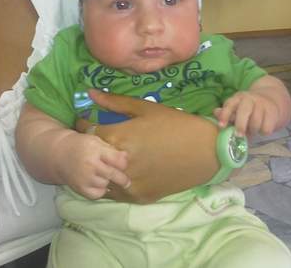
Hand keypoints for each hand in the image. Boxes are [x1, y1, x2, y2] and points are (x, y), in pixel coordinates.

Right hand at [56, 130, 129, 199]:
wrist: (59, 154)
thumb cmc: (81, 146)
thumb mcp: (96, 141)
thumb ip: (111, 149)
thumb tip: (126, 157)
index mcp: (95, 150)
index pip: (117, 160)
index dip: (123, 163)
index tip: (123, 164)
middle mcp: (90, 165)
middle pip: (113, 174)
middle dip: (122, 179)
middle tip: (126, 181)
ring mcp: (85, 178)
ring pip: (105, 184)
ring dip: (107, 181)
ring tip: (103, 176)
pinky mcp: (80, 188)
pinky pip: (97, 194)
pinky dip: (100, 191)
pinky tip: (98, 184)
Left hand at [76, 89, 220, 203]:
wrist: (207, 152)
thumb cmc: (177, 125)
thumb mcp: (147, 109)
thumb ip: (115, 102)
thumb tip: (90, 93)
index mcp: (119, 138)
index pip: (87, 133)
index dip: (83, 126)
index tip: (85, 122)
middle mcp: (119, 164)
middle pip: (91, 157)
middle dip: (90, 148)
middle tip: (94, 140)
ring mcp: (129, 184)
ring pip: (99, 178)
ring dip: (99, 167)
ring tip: (106, 156)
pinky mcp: (138, 197)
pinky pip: (114, 192)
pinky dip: (112, 182)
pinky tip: (120, 170)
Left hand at [213, 91, 279, 138]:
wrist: (271, 98)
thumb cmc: (248, 107)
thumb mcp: (236, 107)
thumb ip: (226, 112)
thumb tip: (215, 112)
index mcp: (238, 98)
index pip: (230, 105)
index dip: (224, 115)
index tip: (221, 126)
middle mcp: (250, 99)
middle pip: (244, 111)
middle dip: (240, 125)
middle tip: (238, 135)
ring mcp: (262, 104)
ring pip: (256, 122)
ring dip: (252, 130)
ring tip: (251, 130)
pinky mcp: (273, 112)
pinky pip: (266, 128)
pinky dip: (263, 131)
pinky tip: (261, 128)